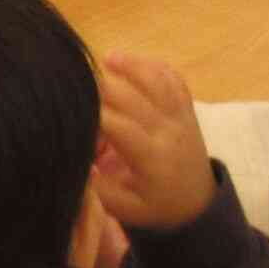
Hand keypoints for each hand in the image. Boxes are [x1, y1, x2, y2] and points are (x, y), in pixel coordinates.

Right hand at [94, 53, 213, 232]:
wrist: (198, 204)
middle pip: (134, 98)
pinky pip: (175, 80)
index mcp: (152, 157)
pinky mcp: (187, 110)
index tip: (69, 106)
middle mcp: (168, 131)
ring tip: (108, 58)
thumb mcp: (124, 209)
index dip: (94, 113)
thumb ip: (98, 188)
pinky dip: (154, 66)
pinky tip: (133, 61)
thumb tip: (78, 161)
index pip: (120, 126)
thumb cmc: (155, 206)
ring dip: (133, 67)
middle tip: (76, 80)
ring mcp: (181, 117)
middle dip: (103, 86)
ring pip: (159, 82)